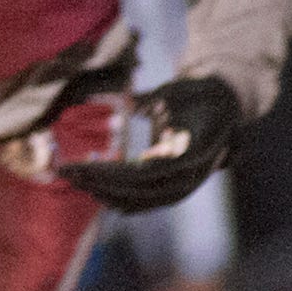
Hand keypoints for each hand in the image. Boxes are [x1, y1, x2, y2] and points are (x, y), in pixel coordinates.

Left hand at [57, 76, 240, 213]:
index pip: (146, 171)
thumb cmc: (197, 93)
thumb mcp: (177, 90)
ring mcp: (189, 182)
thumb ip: (155, 99)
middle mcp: (193, 173)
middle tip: (67, 172)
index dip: (111, 173)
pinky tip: (98, 195)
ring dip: (108, 193)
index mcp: (193, 150)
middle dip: (100, 183)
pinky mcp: (181, 185)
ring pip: (145, 199)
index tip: (80, 167)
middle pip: (140, 188)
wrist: (225, 107)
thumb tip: (133, 102)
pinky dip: (124, 200)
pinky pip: (151, 200)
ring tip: (76, 181)